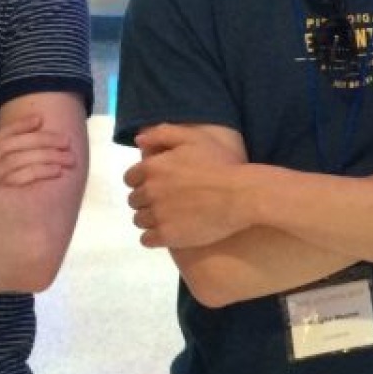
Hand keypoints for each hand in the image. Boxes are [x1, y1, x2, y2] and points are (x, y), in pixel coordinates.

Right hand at [0, 112, 75, 187]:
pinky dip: (39, 172)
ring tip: (68, 159)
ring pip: (15, 162)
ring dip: (46, 156)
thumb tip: (39, 141)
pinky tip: (57, 173)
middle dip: (41, 140)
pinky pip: (18, 181)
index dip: (17, 127)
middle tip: (67, 142)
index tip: (40, 118)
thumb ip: (15, 167)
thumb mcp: (0, 189)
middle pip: (9, 148)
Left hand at [125, 124, 249, 249]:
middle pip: (134, 200)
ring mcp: (158, 215)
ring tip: (171, 217)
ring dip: (151, 218)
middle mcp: (150, 191)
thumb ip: (162, 134)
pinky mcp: (167, 236)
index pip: (130, 178)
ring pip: (140, 220)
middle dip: (147, 200)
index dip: (143, 181)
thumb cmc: (220, 164)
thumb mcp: (193, 139)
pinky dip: (155, 237)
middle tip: (168, 201)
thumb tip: (137, 141)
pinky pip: (147, 240)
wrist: (242, 195)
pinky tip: (170, 231)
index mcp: (152, 167)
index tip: (159, 184)